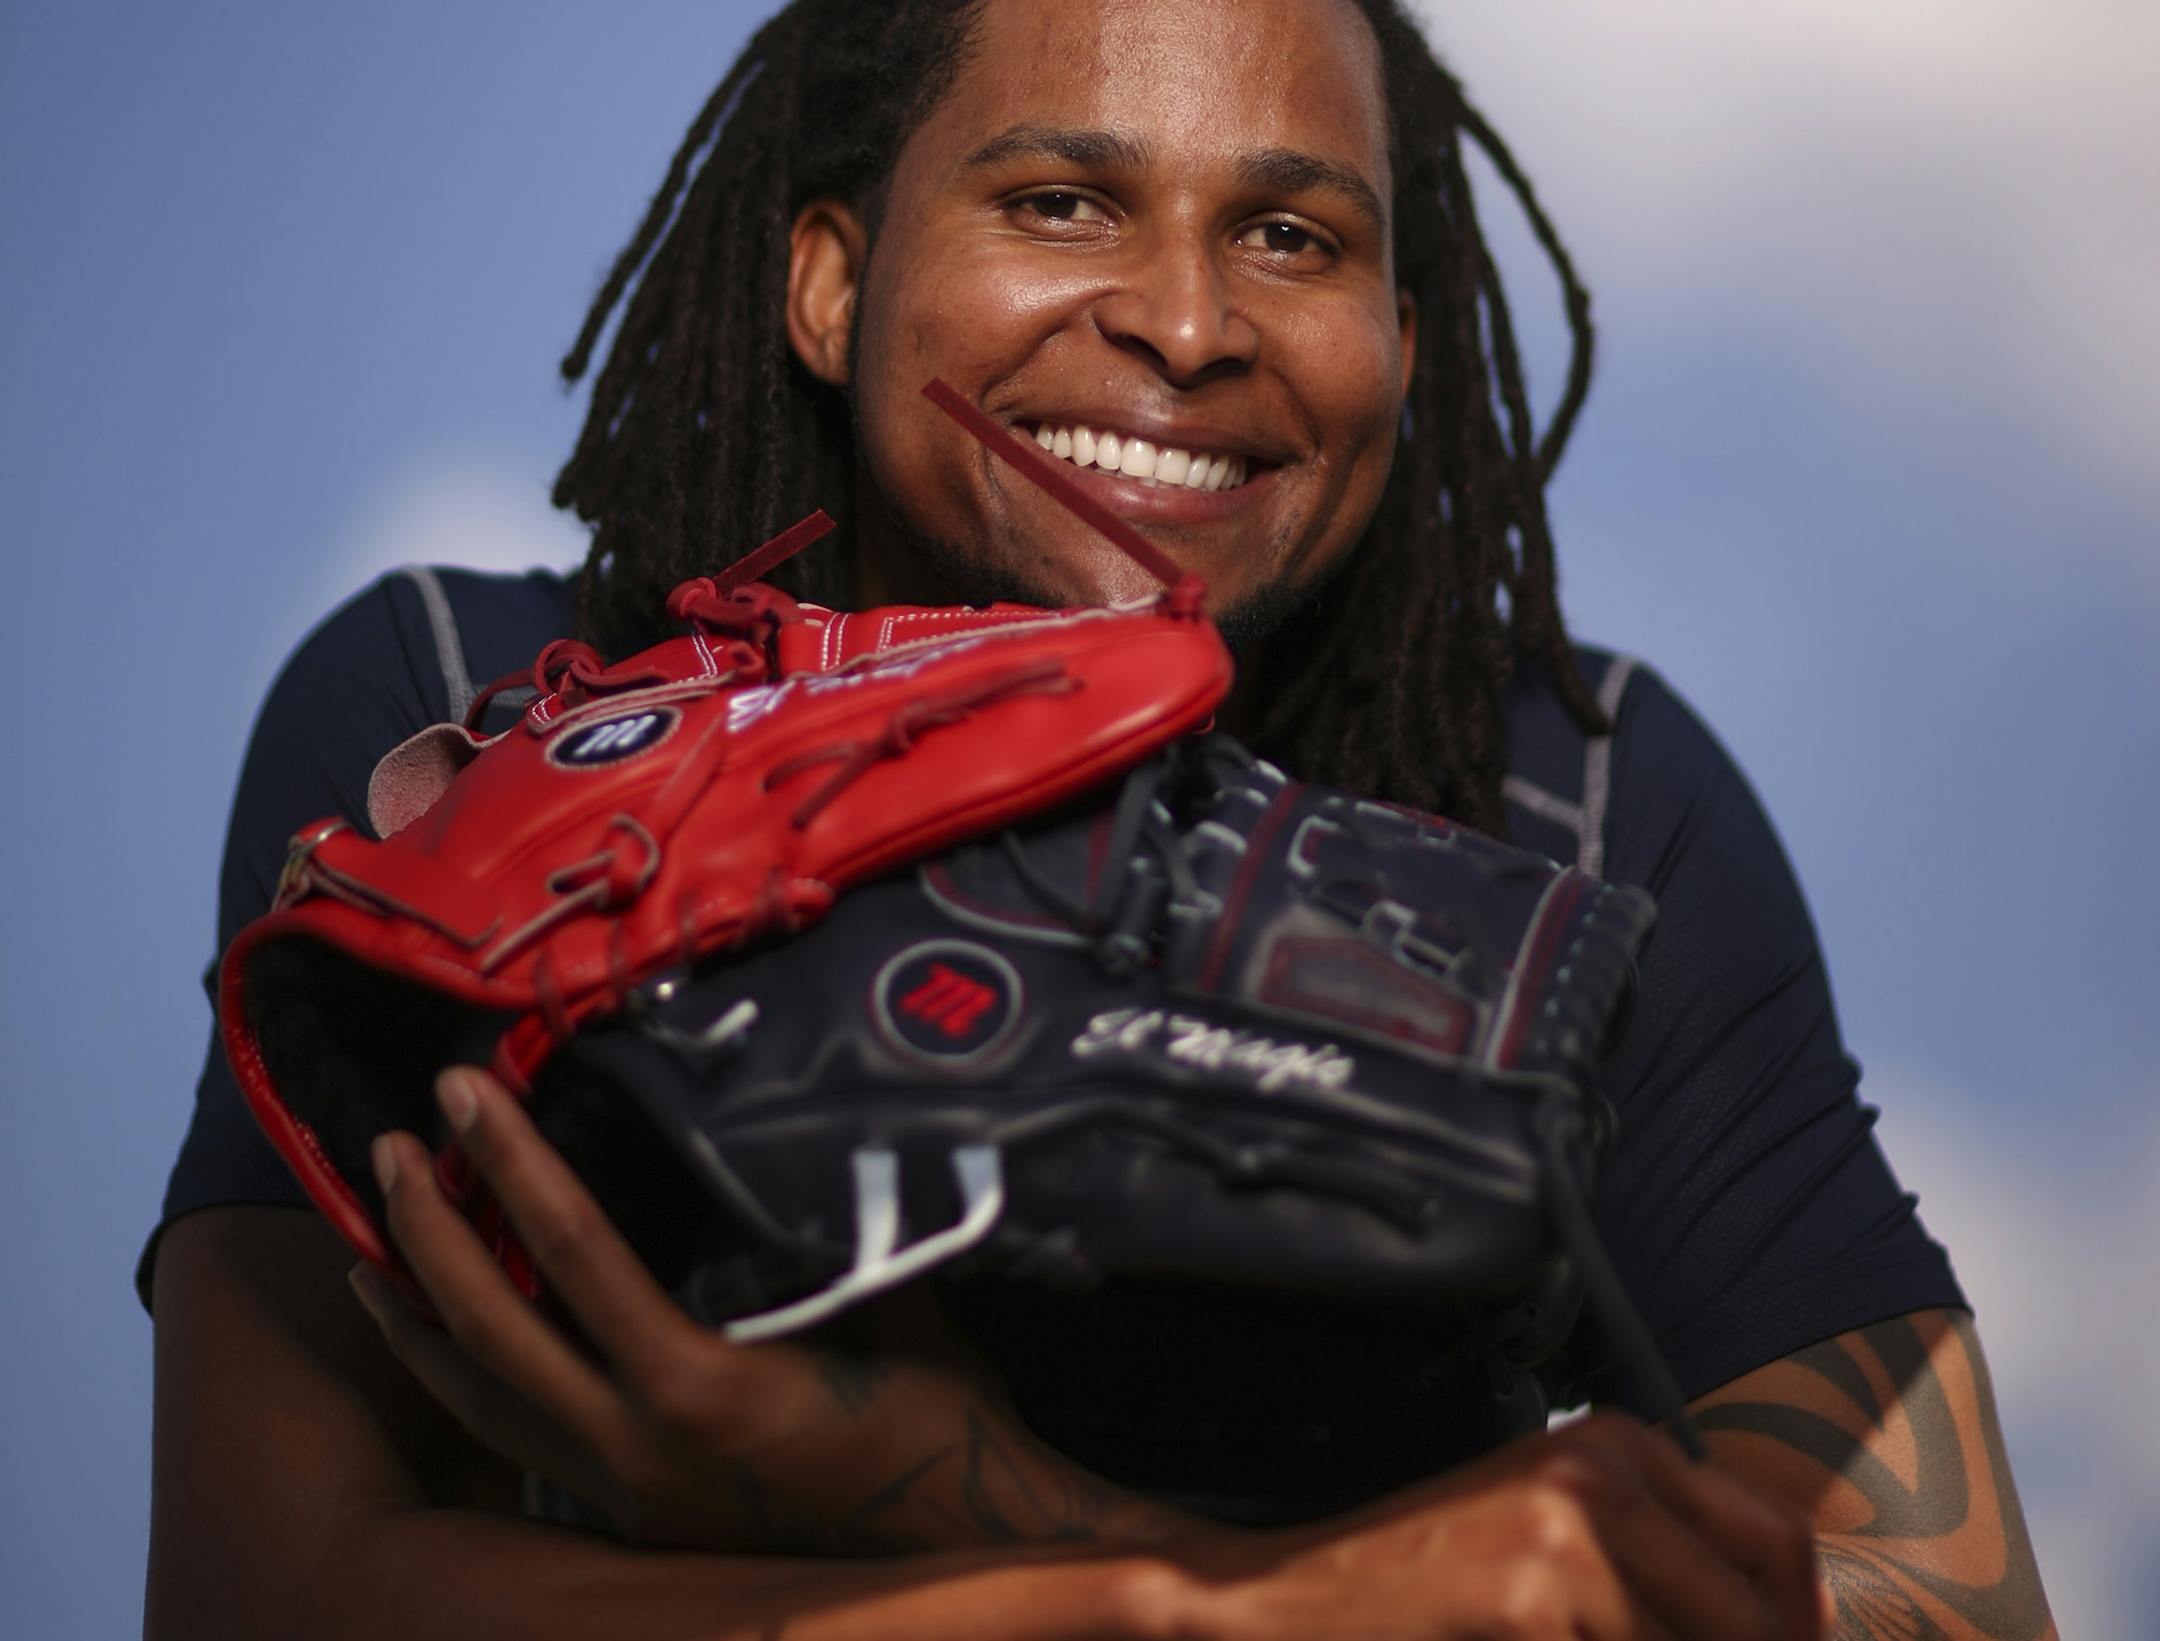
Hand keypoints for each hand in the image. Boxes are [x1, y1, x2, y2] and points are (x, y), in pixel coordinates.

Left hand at [352, 1066, 1188, 1555]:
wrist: (952, 1547)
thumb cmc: (933, 1416)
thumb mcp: (887, 1298)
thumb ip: (815, 1223)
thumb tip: (779, 1123)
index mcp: (697, 1382)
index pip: (569, 1247)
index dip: (508, 1160)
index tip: (464, 1092)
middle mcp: (635, 1443)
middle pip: (489, 1325)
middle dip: (427, 1227)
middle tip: (390, 1147)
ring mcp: (620, 1489)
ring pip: (475, 1400)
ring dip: (414, 1317)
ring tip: (368, 1249)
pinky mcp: (624, 1514)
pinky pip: (512, 1440)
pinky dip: (460, 1384)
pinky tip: (442, 1347)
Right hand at [1179, 1412, 1830, 1640]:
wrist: (1287, 1602)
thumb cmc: (1425, 1583)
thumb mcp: (1548, 1535)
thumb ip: (1658, 1559)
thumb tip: (1800, 1625)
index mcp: (1617, 1443)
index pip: (1784, 1547)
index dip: (1800, 1629)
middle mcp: (1602, 1475)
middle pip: (1759, 1623)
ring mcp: (1567, 1543)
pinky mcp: (1534, 1611)